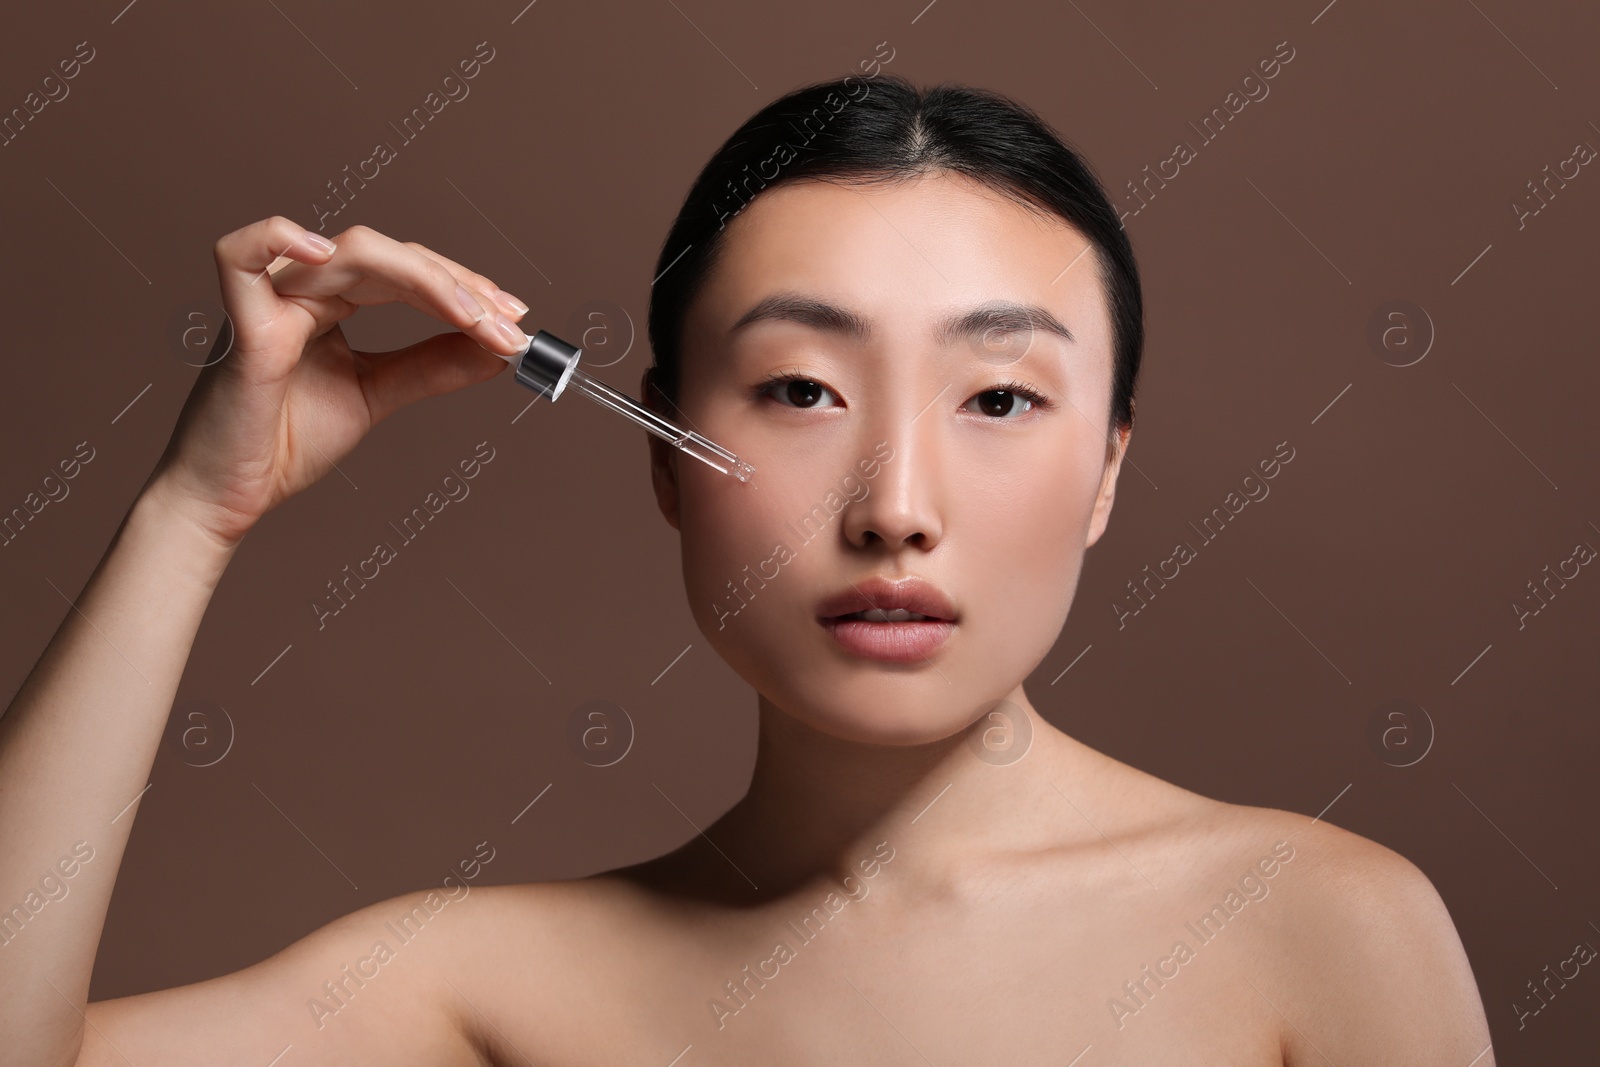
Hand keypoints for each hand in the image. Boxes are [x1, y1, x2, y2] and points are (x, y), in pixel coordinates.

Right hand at [145, 217, 529, 549]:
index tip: (516, 322)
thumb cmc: (286, 442)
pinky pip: (240, 256)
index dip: (467, 289)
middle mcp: (304, 288)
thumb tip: (496, 349)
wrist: (233, 495)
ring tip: (472, 315)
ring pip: (352, 252)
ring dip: (425, 278)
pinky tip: (329, 252)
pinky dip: (279, 238)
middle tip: (509, 327)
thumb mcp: (378, 394)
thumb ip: (432, 367)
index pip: (410, 272)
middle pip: (392, 256)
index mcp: (334, 300)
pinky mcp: (242, 326)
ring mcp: (271, 299)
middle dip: (461, 288)